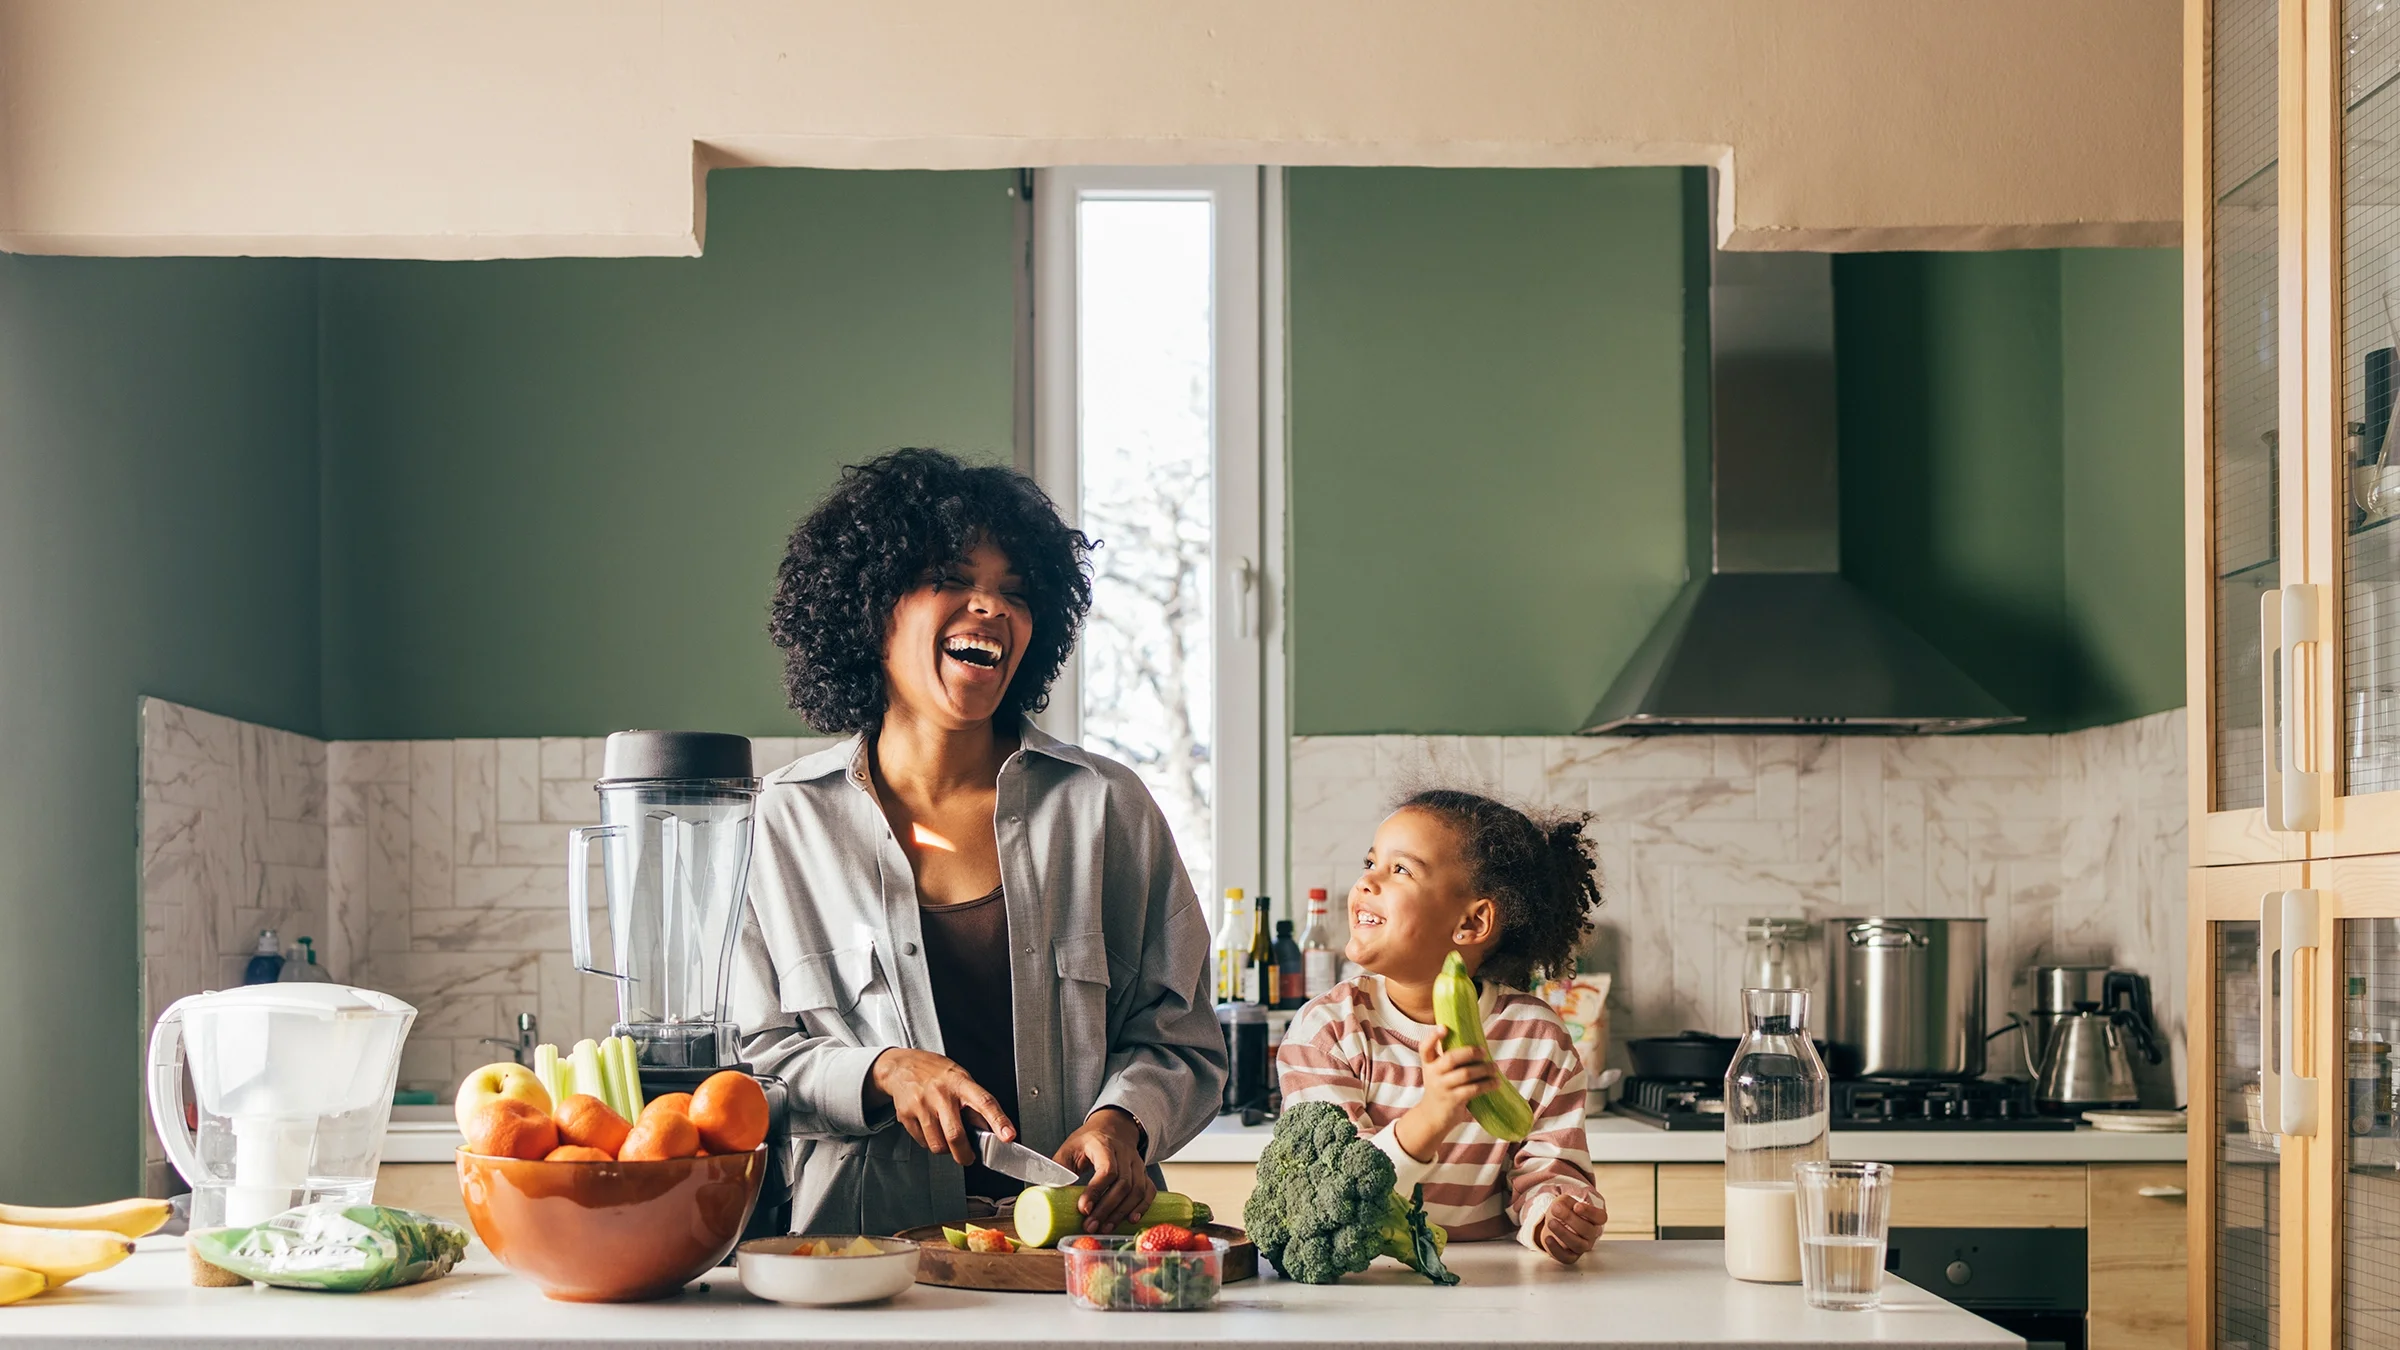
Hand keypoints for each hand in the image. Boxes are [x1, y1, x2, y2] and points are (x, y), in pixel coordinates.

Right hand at [867, 1048, 1012, 1165]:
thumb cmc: (935, 1073)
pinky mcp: (906, 1115)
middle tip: (968, 1158)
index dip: (998, 1121)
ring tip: (945, 1137)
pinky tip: (929, 1128)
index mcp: (960, 1082)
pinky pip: (922, 1142)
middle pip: (956, 1134)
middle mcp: (941, 1093)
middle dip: (964, 1154)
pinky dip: (929, 1142)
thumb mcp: (960, 1079)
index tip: (1008, 1136)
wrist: (901, 1066)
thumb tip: (991, 1129)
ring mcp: (921, 1104)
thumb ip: (974, 1104)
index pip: (984, 1102)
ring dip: (945, 1149)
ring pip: (937, 1144)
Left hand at [1054, 1107, 1152, 1232]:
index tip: (1083, 1209)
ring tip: (1105, 1228)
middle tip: (1091, 1226)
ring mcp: (1137, 1163)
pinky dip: (1143, 1206)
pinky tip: (1131, 1220)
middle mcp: (1124, 1154)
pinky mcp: (1143, 1172)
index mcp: (1103, 1145)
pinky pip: (1148, 1191)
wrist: (1112, 1127)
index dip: (1096, 1191)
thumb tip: (1048, 1194)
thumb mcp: (1069, 1148)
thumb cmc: (1087, 1141)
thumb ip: (1059, 1169)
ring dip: (1122, 1212)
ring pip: (1137, 1190)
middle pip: (1123, 1184)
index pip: (1107, 1169)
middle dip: (1107, 1209)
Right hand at [1394, 1029, 1496, 1159]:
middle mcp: (1433, 1074)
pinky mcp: (1453, 1100)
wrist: (1433, 1117)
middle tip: (1484, 1051)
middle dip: (1470, 1052)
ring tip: (1494, 1068)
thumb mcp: (1438, 1073)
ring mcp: (1442, 1088)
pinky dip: (1487, 1084)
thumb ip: (1449, 1059)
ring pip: (1466, 1074)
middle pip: (1451, 1058)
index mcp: (1429, 1064)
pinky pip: (1473, 1089)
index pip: (1425, 1048)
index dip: (1433, 1037)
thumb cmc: (1441, 1089)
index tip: (1443, 1027)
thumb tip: (1475, 1044)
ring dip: (1484, 1069)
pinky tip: (1495, 1083)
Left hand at [1535, 1193, 1607, 1264]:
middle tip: (1556, 1210)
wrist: (1555, 1224)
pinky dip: (1555, 1248)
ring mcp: (1582, 1246)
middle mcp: (1591, 1234)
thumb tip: (1559, 1207)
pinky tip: (1548, 1238)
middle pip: (1588, 1230)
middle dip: (1570, 1219)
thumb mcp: (1565, 1202)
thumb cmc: (1564, 1212)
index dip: (1590, 1212)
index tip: (1576, 1207)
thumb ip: (1565, 1202)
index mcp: (1595, 1220)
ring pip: (1578, 1245)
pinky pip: (1566, 1257)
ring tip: (1551, 1223)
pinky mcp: (1571, 1256)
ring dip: (1563, 1234)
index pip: (1600, 1217)